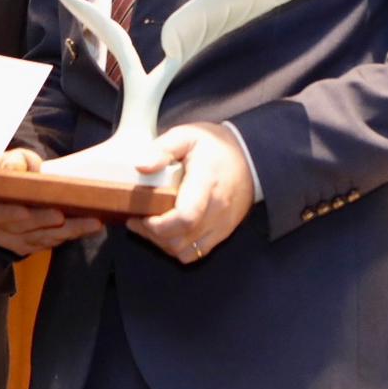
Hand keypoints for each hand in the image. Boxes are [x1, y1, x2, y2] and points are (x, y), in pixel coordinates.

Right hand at [0, 148, 102, 254]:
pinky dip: (73, 234)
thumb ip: (12, 162)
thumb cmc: (16, 171)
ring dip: (67, 231)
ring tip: (90, 222)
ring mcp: (15, 241)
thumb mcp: (11, 160)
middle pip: (22, 229)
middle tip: (61, 216)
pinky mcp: (33, 246)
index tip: (25, 211)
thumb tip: (13, 169)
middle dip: (43, 222)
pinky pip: (53, 242)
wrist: (24, 189)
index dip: (9, 213)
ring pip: (42, 238)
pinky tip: (91, 227)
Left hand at [126, 122, 252, 264]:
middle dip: (152, 235)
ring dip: (162, 244)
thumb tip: (141, 166)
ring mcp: (221, 224)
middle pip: (180, 239)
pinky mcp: (223, 232)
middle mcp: (217, 209)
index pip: (185, 217)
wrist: (250, 156)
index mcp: (206, 183)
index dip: (158, 225)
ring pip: (185, 251)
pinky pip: (197, 253)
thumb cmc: (215, 146)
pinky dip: (178, 248)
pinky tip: (168, 233)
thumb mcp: (187, 135)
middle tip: (137, 219)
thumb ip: (163, 149)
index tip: (141, 216)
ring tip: (149, 227)